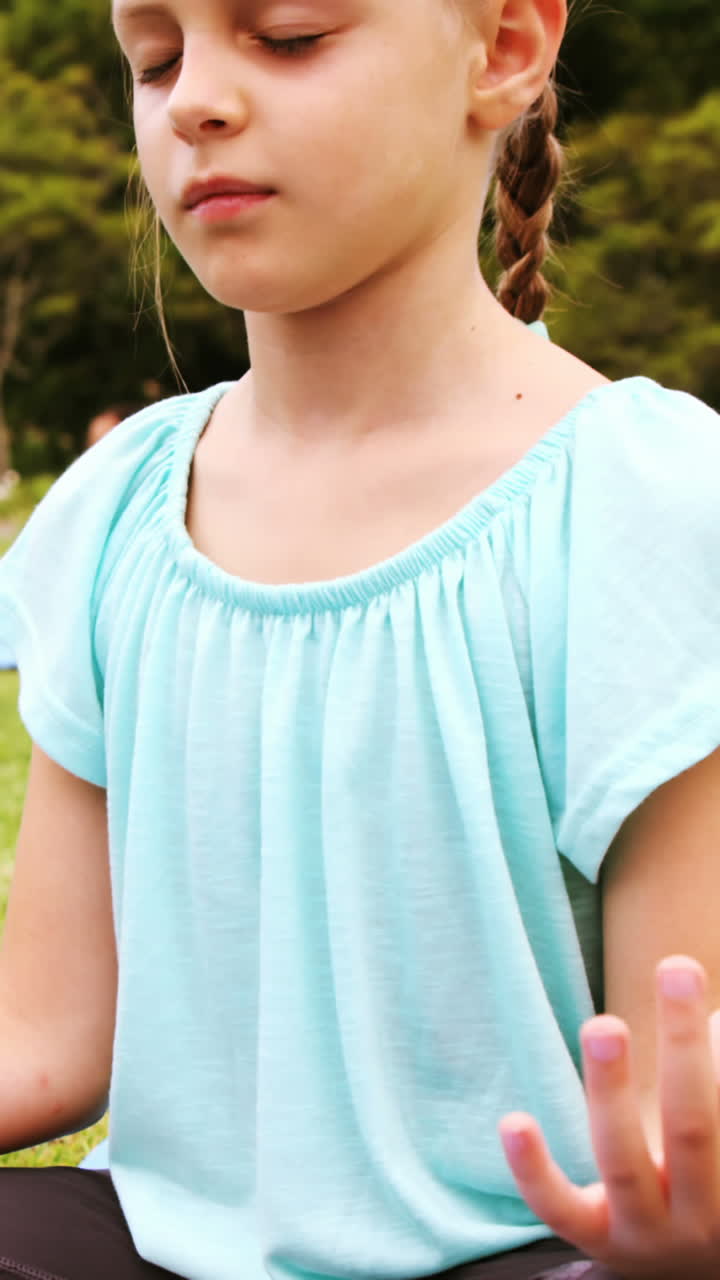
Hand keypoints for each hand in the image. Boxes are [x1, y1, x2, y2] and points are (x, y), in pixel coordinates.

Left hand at [499, 956, 719, 1278]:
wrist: (692, 1267)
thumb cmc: (708, 1175)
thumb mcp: (719, 1133)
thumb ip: (716, 1070)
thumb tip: (716, 1011)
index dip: (704, 1042)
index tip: (692, 971)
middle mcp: (701, 1212)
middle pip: (693, 1125)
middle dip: (685, 1045)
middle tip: (676, 970)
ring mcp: (645, 1233)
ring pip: (624, 1160)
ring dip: (613, 1088)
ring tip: (604, 1024)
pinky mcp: (594, 1241)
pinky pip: (560, 1210)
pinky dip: (533, 1169)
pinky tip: (513, 1122)